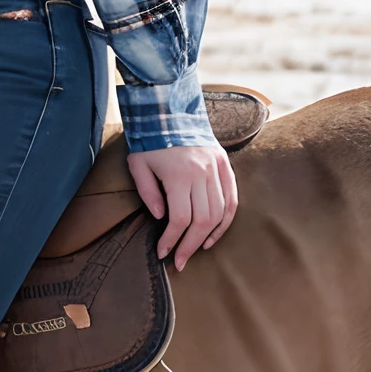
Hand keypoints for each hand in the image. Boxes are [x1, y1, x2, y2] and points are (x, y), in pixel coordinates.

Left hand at [126, 142, 236, 271]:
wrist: (169, 110)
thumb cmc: (149, 140)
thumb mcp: (138, 165)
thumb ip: (148, 193)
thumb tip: (160, 218)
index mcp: (178, 175)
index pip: (179, 219)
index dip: (172, 240)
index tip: (163, 253)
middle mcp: (201, 174)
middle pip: (201, 221)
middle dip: (190, 246)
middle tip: (180, 261)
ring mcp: (216, 169)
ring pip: (219, 213)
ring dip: (208, 236)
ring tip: (196, 249)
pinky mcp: (225, 165)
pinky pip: (232, 199)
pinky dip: (226, 220)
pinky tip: (214, 234)